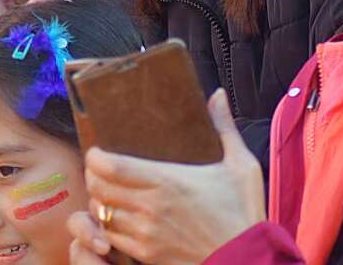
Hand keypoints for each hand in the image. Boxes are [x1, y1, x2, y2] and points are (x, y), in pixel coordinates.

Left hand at [72, 90, 265, 264]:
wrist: (249, 261)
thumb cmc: (244, 214)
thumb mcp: (241, 165)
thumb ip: (224, 127)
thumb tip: (217, 94)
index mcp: (167, 181)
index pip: (111, 166)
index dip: (95, 157)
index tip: (97, 150)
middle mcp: (150, 207)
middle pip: (99, 188)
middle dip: (92, 176)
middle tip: (98, 168)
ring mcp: (146, 234)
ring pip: (101, 214)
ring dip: (99, 201)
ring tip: (106, 191)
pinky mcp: (147, 255)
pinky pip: (111, 238)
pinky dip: (107, 226)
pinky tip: (117, 217)